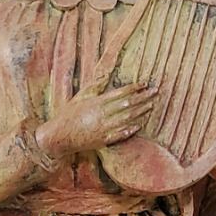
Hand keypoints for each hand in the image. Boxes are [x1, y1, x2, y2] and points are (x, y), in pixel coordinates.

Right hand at [36, 77, 158, 158]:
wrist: (59, 137)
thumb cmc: (68, 114)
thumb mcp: (80, 97)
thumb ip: (95, 87)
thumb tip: (106, 75)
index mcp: (97, 102)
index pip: (121, 93)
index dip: (134, 88)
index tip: (145, 83)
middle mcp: (103, 115)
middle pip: (128, 105)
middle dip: (144, 98)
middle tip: (156, 92)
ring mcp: (104, 128)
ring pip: (128, 119)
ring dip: (141, 112)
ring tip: (152, 105)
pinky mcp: (104, 140)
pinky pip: (121, 134)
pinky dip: (132, 129)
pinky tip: (140, 124)